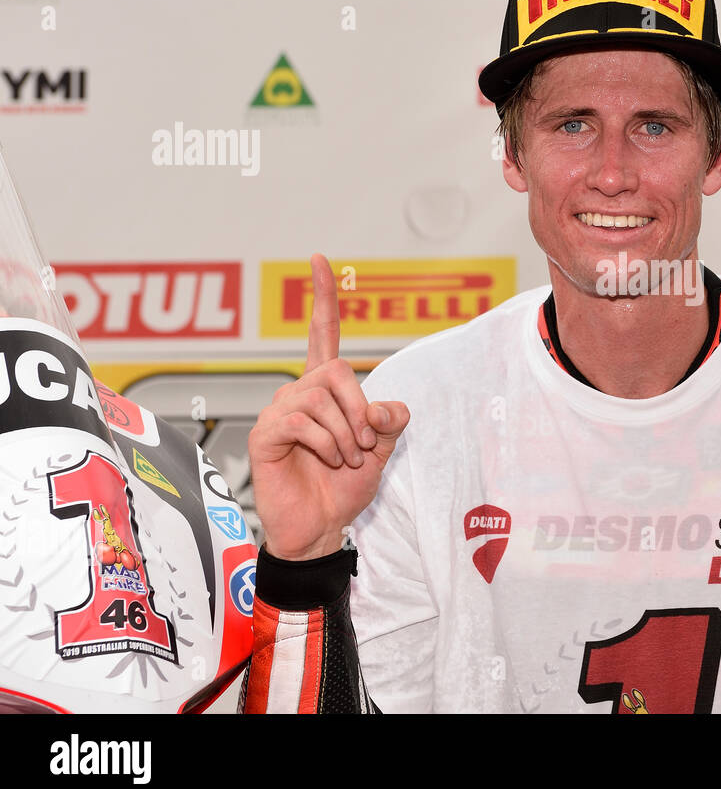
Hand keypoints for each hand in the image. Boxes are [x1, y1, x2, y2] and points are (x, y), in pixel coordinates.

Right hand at [248, 254, 409, 559]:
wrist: (321, 528)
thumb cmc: (344, 487)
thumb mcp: (382, 448)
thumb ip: (388, 419)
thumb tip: (386, 405)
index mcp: (325, 391)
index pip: (323, 335)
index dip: (324, 299)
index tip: (320, 260)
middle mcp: (299, 393)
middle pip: (336, 369)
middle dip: (360, 406)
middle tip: (366, 441)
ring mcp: (278, 412)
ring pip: (319, 396)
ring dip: (345, 431)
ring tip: (346, 457)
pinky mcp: (265, 435)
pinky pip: (300, 421)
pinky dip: (325, 442)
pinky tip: (327, 459)